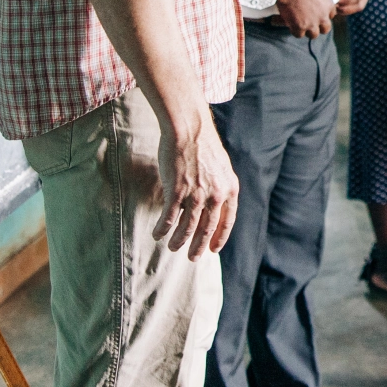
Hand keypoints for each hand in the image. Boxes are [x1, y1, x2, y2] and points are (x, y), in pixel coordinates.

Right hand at [155, 108, 239, 254]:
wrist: (188, 128)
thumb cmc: (202, 144)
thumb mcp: (220, 167)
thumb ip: (219, 186)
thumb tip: (213, 204)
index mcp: (229, 189)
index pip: (227, 221)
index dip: (219, 238)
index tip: (213, 250)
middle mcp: (216, 195)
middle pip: (206, 229)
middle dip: (198, 246)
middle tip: (192, 258)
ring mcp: (196, 195)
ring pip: (187, 228)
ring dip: (178, 241)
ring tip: (172, 247)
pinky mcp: (177, 191)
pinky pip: (169, 218)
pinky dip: (162, 229)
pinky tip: (157, 234)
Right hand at [275, 0, 335, 37]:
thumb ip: (322, 0)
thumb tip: (320, 5)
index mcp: (329, 6)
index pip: (331, 16)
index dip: (323, 15)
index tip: (317, 14)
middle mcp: (323, 16)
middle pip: (325, 29)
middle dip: (319, 27)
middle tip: (310, 23)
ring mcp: (312, 23)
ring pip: (313, 35)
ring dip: (307, 31)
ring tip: (300, 24)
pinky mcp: (300, 27)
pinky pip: (299, 35)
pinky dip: (294, 30)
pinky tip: (291, 23)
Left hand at [334, 0, 371, 14]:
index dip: (345, 3)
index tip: (334, 5)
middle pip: (361, 3)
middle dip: (347, 9)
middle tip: (334, 10)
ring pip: (361, 4)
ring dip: (349, 9)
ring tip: (336, 8)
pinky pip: (360, 0)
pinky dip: (351, 4)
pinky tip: (340, 4)